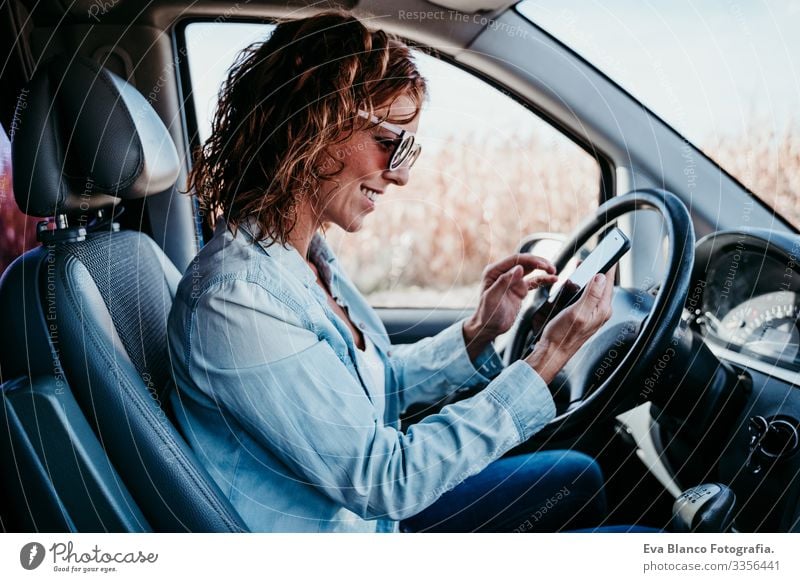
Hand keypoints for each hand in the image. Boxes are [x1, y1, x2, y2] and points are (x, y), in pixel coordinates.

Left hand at [463, 254, 557, 359]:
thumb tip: (519, 268)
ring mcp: (513, 281)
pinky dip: (543, 280)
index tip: (543, 265)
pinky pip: (533, 281)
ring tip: (554, 271)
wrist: (489, 327)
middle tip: (551, 268)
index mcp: (494, 271)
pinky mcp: (519, 289)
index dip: (531, 260)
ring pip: (531, 270)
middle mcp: (503, 273)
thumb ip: (504, 282)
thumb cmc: (487, 313)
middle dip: (539, 263)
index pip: (515, 260)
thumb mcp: (493, 297)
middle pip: (525, 262)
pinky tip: (553, 279)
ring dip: (542, 269)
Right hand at [525, 265, 615, 383]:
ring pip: (595, 289)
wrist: (553, 352)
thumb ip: (591, 295)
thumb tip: (600, 277)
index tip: (611, 249)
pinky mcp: (585, 316)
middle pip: (603, 283)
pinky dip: (583, 287)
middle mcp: (601, 311)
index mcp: (602, 309)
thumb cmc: (562, 336)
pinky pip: (588, 297)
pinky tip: (575, 285)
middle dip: (597, 268)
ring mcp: (594, 314)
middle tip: (590, 256)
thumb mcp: (577, 313)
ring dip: (589, 277)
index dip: (609, 263)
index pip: (608, 280)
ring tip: (582, 267)